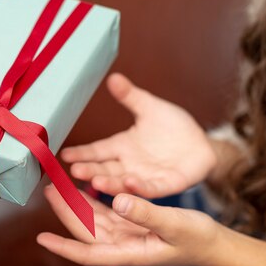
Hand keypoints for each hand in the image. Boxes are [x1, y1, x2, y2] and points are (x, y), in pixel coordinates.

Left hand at [37, 184, 220, 265]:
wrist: (213, 244)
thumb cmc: (197, 239)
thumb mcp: (173, 223)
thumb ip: (146, 212)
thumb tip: (117, 200)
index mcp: (129, 251)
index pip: (88, 253)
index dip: (63, 247)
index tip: (41, 239)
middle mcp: (123, 244)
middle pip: (86, 230)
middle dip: (65, 212)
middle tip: (49, 189)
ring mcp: (127, 234)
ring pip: (94, 220)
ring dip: (77, 204)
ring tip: (59, 186)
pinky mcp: (132, 224)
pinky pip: (106, 213)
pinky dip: (94, 201)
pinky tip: (86, 188)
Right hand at [61, 73, 216, 197]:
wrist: (202, 143)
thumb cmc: (173, 128)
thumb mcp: (150, 107)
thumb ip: (131, 96)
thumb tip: (113, 77)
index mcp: (122, 147)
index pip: (97, 151)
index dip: (81, 153)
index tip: (63, 155)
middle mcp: (129, 165)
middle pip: (104, 169)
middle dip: (89, 170)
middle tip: (73, 171)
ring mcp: (146, 177)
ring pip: (123, 182)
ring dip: (109, 183)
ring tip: (95, 181)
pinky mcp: (166, 184)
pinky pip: (151, 188)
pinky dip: (140, 187)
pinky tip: (130, 182)